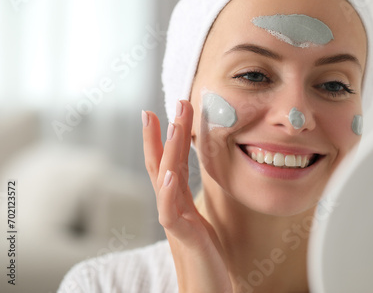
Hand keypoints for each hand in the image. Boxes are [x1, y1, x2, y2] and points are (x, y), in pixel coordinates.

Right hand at [142, 101, 231, 292]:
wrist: (204, 292)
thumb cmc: (203, 260)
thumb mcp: (199, 224)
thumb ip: (190, 205)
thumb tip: (186, 186)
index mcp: (178, 203)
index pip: (168, 164)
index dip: (165, 138)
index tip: (165, 112)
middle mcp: (172, 208)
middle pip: (164, 163)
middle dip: (166, 132)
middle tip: (172, 102)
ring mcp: (175, 222)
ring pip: (165, 180)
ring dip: (168, 151)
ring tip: (171, 124)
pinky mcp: (183, 237)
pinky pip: (170, 212)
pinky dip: (168, 192)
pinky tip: (169, 174)